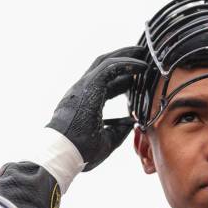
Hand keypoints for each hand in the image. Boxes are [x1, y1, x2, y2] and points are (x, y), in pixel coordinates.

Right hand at [47, 46, 146, 170]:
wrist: (64, 154)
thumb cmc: (80, 152)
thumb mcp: (106, 141)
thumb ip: (118, 131)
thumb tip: (133, 123)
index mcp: (85, 102)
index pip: (106, 84)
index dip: (123, 79)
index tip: (139, 77)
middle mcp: (82, 90)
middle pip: (104, 67)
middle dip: (123, 58)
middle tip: (142, 56)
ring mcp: (83, 87)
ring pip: (105, 62)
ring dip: (126, 55)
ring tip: (143, 53)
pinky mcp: (88, 87)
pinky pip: (109, 68)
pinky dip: (126, 64)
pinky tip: (140, 66)